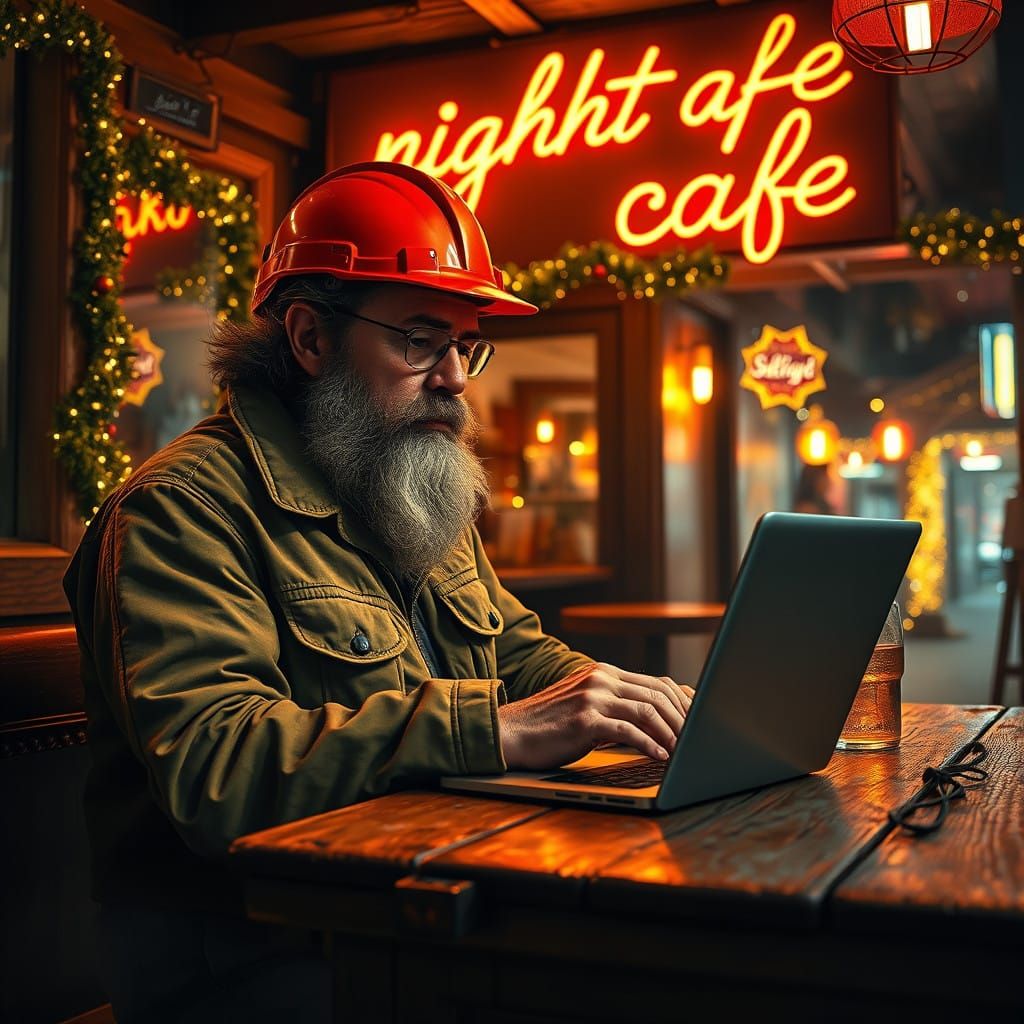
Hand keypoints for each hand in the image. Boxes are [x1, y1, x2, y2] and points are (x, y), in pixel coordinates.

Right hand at [497, 662, 694, 770]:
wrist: (511, 732)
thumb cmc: (551, 724)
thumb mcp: (587, 704)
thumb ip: (617, 703)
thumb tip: (658, 717)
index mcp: (604, 672)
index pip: (657, 682)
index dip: (684, 702)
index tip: (700, 721)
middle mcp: (600, 678)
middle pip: (658, 693)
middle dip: (684, 718)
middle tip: (699, 739)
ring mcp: (592, 697)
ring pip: (647, 710)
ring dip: (672, 733)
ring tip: (685, 751)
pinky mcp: (584, 719)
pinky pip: (628, 731)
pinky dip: (650, 745)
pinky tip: (661, 757)